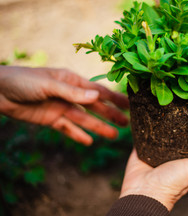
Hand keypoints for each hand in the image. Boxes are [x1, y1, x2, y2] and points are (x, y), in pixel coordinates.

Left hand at [0, 66, 128, 144]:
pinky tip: (89, 141)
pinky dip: (78, 134)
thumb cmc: (22, 80)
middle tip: (127, 123)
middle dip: (111, 114)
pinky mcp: (51, 119)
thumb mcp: (48, 84)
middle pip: (95, 106)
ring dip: (99, 127)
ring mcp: (61, 107)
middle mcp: (70, 94)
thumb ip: (72, 92)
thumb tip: (97, 96)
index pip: (98, 90)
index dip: (114, 98)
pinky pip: (68, 128)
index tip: (130, 104)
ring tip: (114, 135)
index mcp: (72, 81)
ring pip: (84, 119)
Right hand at [119, 108, 187, 210]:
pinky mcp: (149, 142)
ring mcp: (165, 145)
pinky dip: (156, 116)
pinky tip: (157, 103)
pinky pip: (153, 126)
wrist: (143, 193)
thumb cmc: (174, 183)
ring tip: (177, 93)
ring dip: (175, 110)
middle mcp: (183, 148)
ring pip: (173, 124)